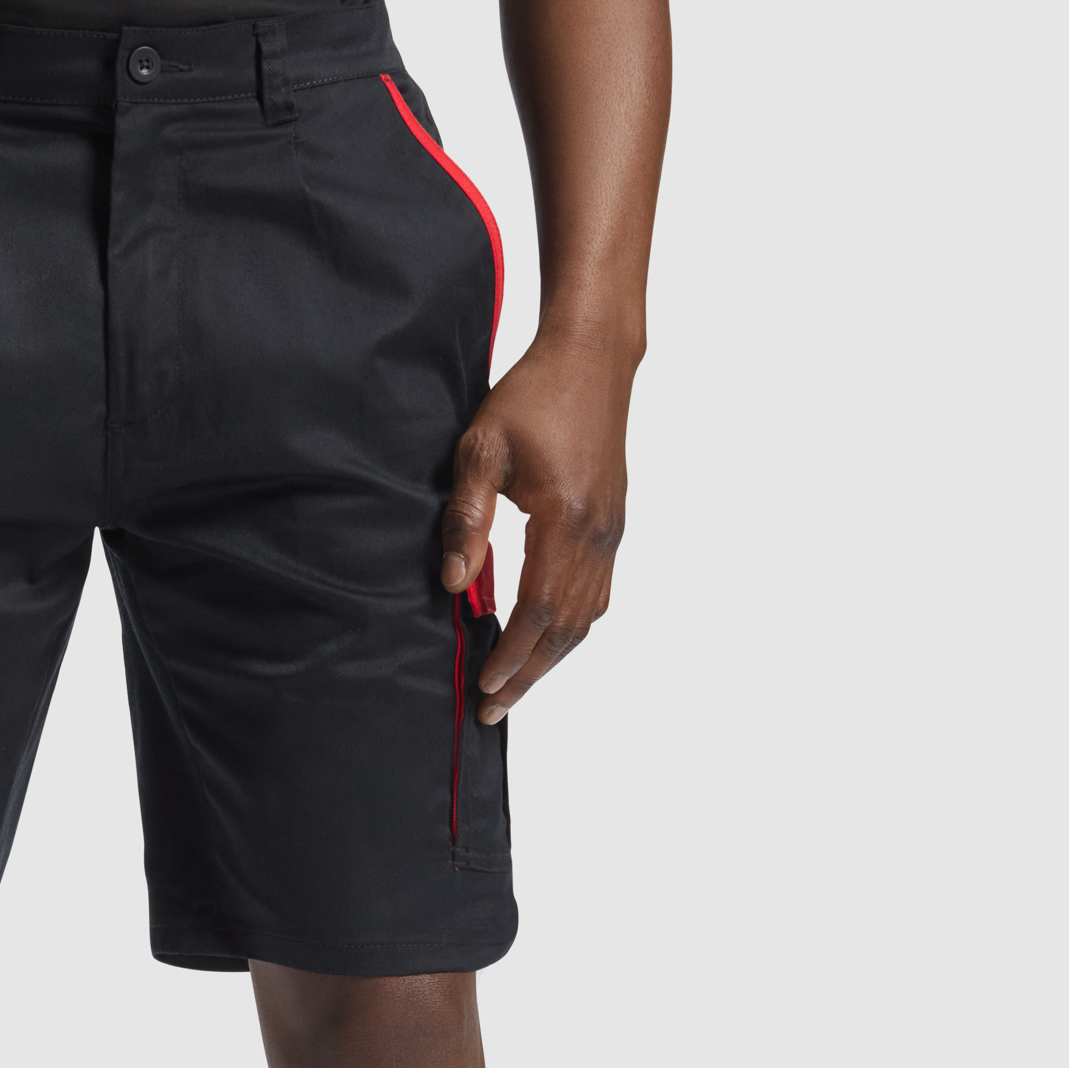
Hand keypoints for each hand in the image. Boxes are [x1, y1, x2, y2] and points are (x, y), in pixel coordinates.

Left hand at [439, 331, 636, 723]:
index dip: (511, 655)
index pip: (538, 610)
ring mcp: (613, 531)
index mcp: (566, 519)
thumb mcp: (481, 449)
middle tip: (494, 709)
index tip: (484, 686)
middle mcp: (599, 533)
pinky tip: (546, 640)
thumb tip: (454, 584)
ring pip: (587, 616)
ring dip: (551, 657)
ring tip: (515, 685)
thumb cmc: (533, 396)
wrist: (592, 358)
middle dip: (528, 674)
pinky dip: (571, 628)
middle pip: (567, 628)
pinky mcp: (614, 524)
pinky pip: (597, 593)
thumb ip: (465, 519)